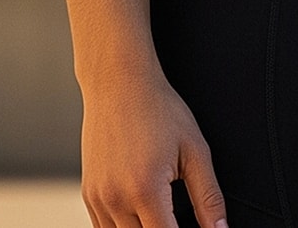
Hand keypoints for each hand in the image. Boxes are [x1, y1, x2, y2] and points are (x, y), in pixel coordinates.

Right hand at [79, 63, 228, 227]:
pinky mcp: (88, 194)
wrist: (118, 82)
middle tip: (176, 215)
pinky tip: (140, 213)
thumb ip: (208, 197)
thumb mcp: (194, 149)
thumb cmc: (157, 108)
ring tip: (160, 211)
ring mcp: (98, 199)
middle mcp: (116, 199)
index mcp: (146, 190)